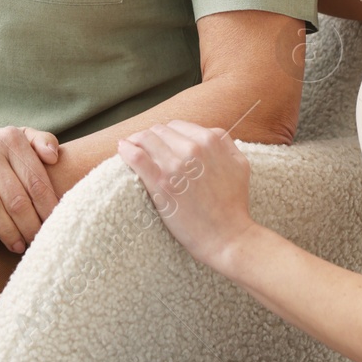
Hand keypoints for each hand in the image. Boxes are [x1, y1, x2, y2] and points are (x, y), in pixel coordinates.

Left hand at [117, 119, 258, 268]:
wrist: (227, 236)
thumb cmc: (234, 203)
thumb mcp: (239, 164)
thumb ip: (225, 142)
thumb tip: (208, 132)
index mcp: (210, 141)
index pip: (177, 126)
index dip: (167, 134)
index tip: (161, 143)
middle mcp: (192, 149)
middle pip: (159, 131)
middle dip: (151, 138)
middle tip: (145, 148)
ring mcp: (174, 166)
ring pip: (145, 139)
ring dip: (137, 141)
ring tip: (130, 147)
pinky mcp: (160, 184)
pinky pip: (136, 157)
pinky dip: (126, 150)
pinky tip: (122, 149)